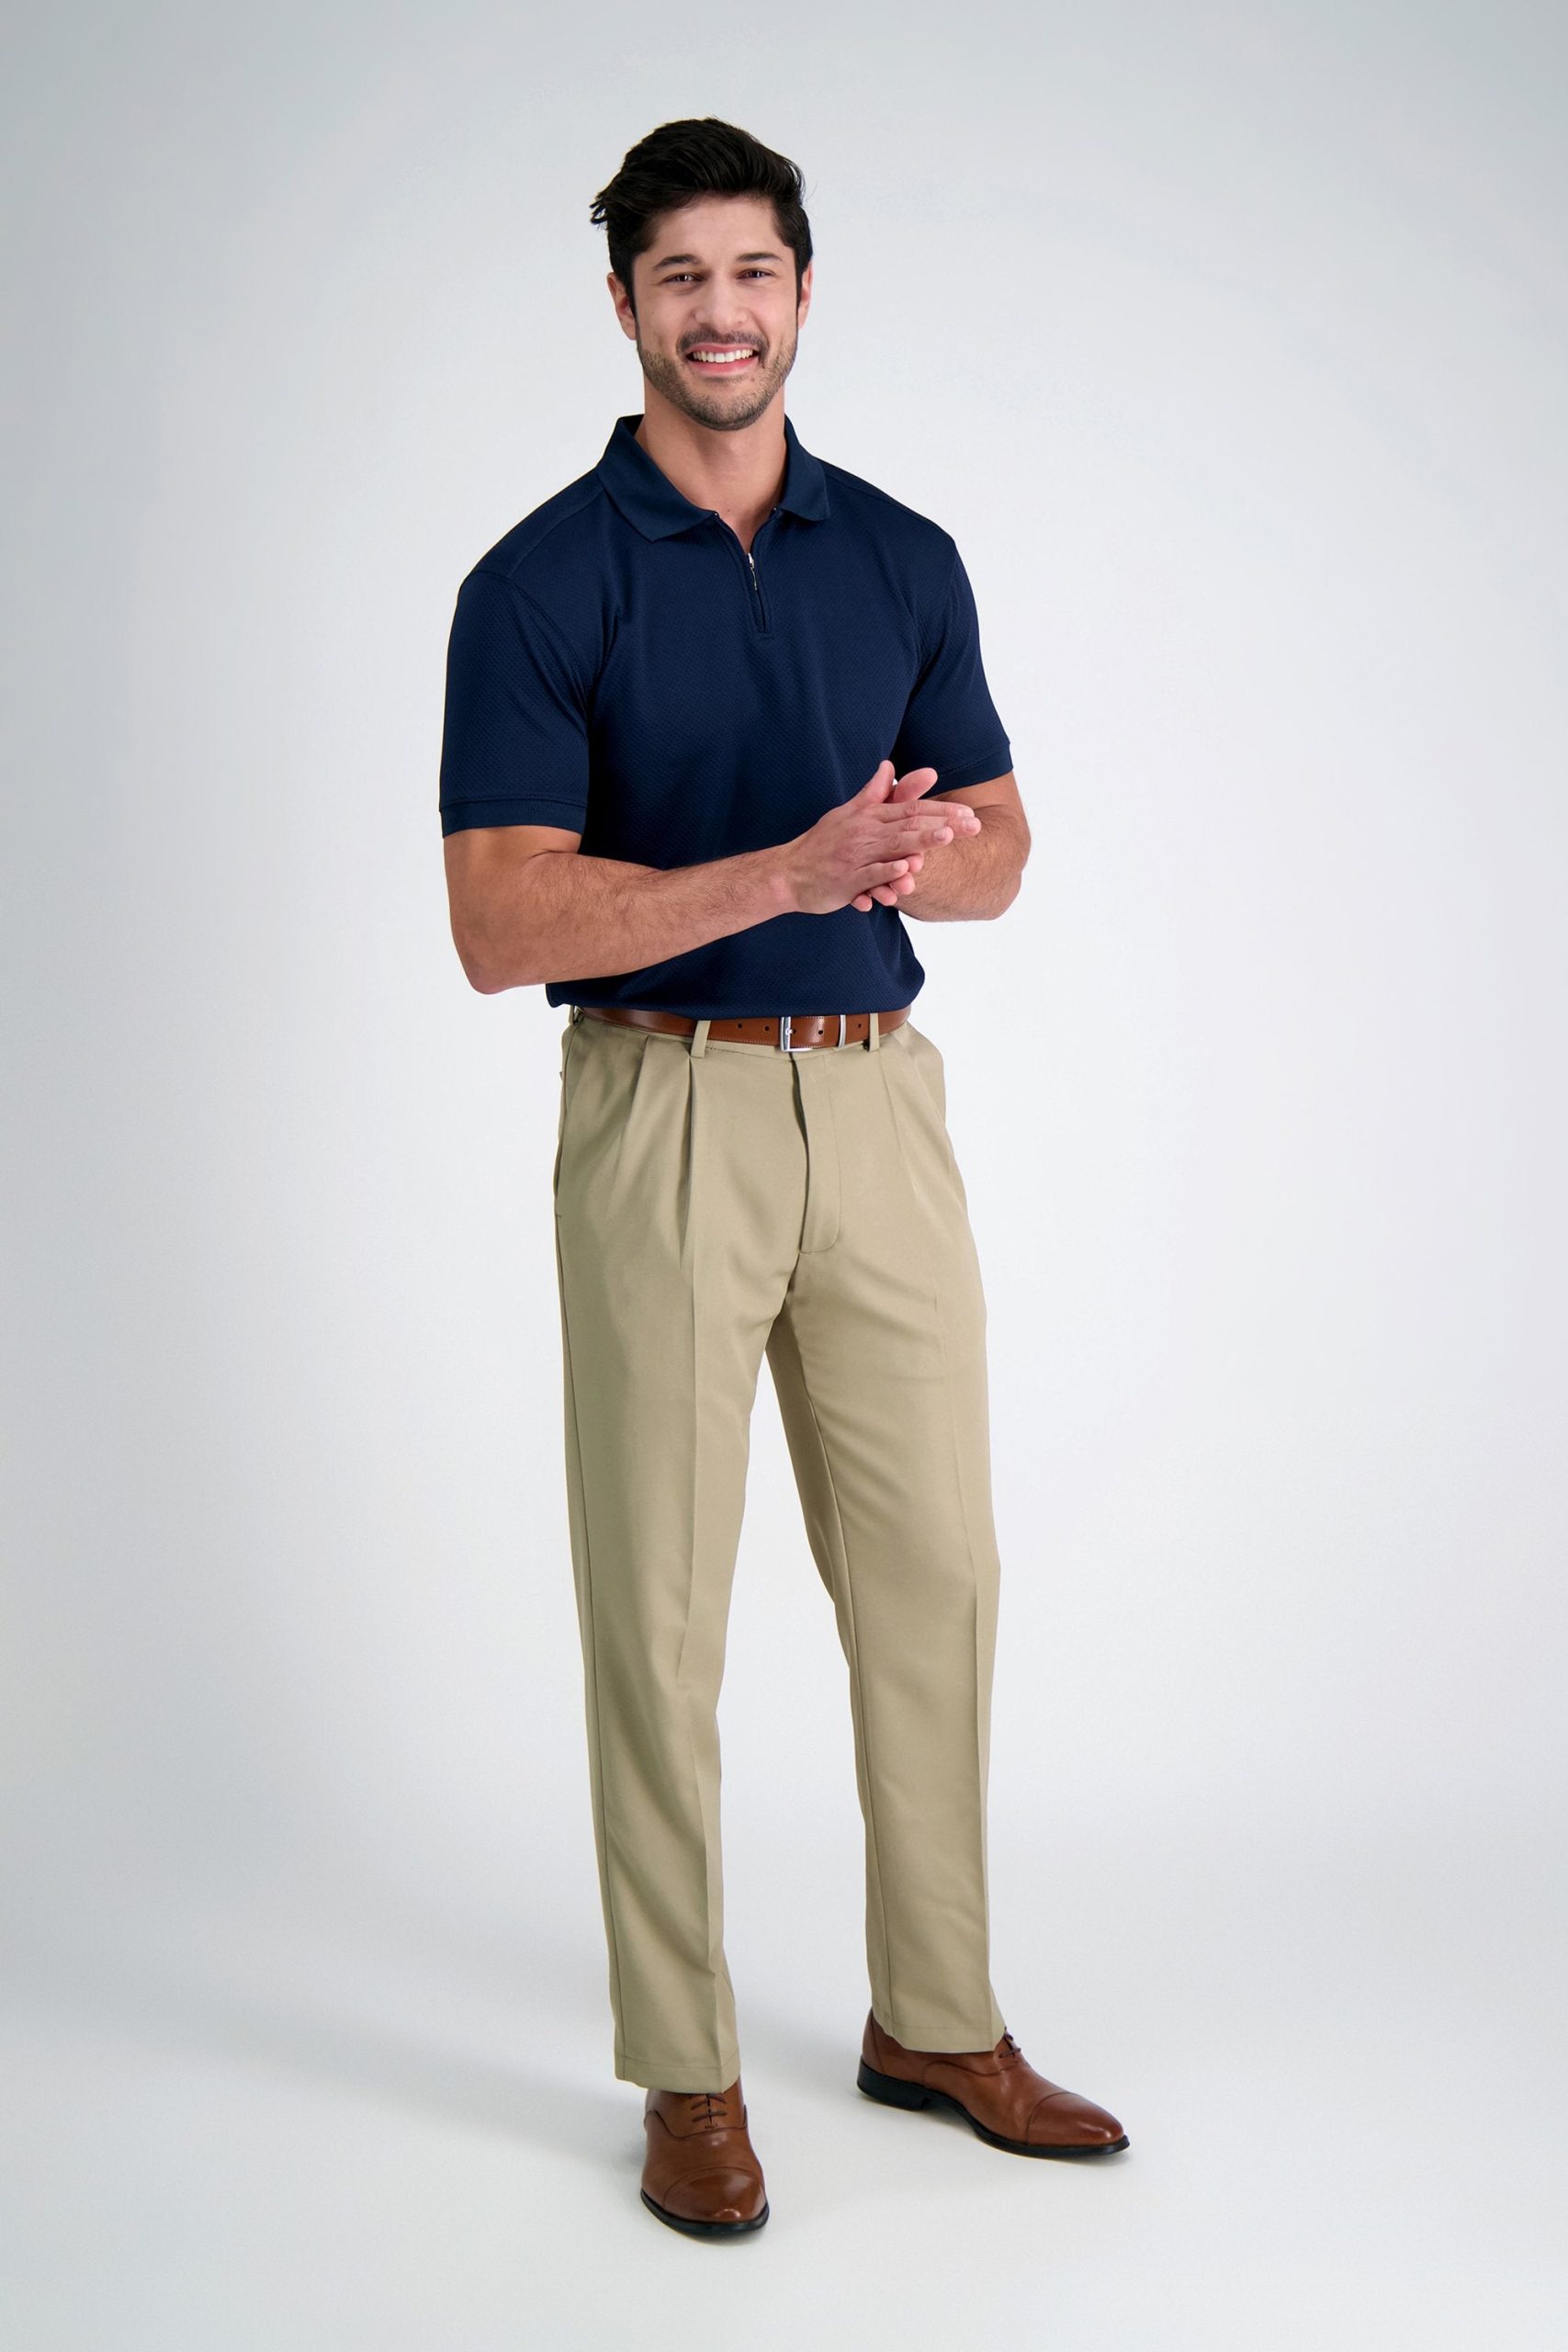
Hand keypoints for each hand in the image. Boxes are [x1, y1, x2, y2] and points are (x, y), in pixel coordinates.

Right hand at [779, 760, 981, 915]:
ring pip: (892, 846)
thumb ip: (873, 793)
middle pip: (909, 824)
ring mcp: (855, 855)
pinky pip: (868, 874)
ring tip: (947, 837)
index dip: (941, 810)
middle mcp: (864, 832)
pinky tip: (907, 869)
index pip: (910, 808)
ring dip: (920, 841)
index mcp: (868, 816)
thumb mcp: (848, 813)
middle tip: (973, 825)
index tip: (969, 813)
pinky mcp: (846, 880)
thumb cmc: (821, 845)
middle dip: (943, 824)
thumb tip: (889, 765)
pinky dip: (887, 871)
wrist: (788, 872)